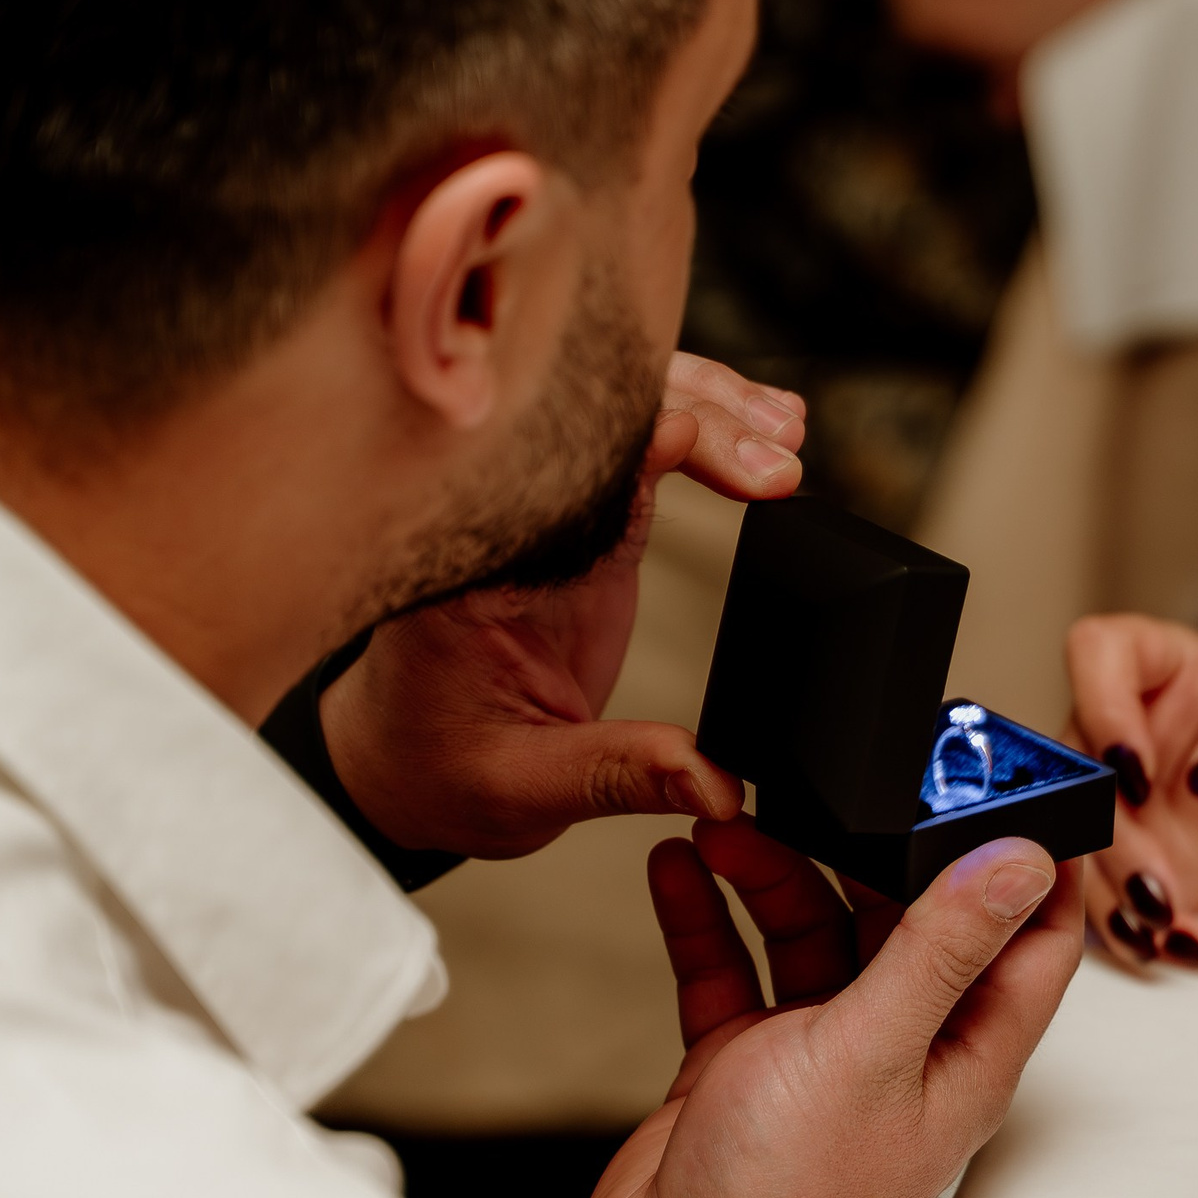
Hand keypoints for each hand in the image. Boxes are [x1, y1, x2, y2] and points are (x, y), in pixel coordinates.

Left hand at [320, 354, 805, 857]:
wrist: (412, 768)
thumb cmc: (441, 770)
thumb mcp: (523, 788)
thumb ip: (619, 774)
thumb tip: (717, 783)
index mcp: (467, 569)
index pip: (540, 468)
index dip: (619, 441)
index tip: (688, 435)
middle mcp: (504, 521)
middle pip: (593, 421)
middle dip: (692, 417)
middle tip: (773, 458)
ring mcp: (551, 514)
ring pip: (627, 417)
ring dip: (710, 409)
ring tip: (784, 434)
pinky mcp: (590, 525)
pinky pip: (648, 450)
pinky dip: (707, 431)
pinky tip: (763, 434)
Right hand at [577, 818, 1082, 1197]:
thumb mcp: (873, 1048)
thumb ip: (941, 948)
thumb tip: (1022, 862)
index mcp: (965, 1051)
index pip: (1029, 938)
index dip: (1027, 857)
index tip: (1002, 780)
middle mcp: (901, 1045)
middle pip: (906, 915)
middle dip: (866, 846)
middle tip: (828, 784)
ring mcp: (820, 1052)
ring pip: (811, 929)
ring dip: (771, 873)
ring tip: (726, 824)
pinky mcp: (745, 1060)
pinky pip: (733, 966)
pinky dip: (708, 915)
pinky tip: (679, 868)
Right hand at [1064, 614, 1197, 963]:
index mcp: (1169, 670)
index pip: (1100, 650)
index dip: (1102, 708)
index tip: (1139, 775)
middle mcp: (1125, 727)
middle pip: (1072, 764)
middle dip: (1109, 836)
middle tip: (1159, 886)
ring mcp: (1110, 798)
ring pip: (1067, 835)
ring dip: (1109, 891)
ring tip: (1169, 927)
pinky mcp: (1109, 860)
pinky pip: (1085, 892)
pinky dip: (1122, 927)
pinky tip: (1170, 943)